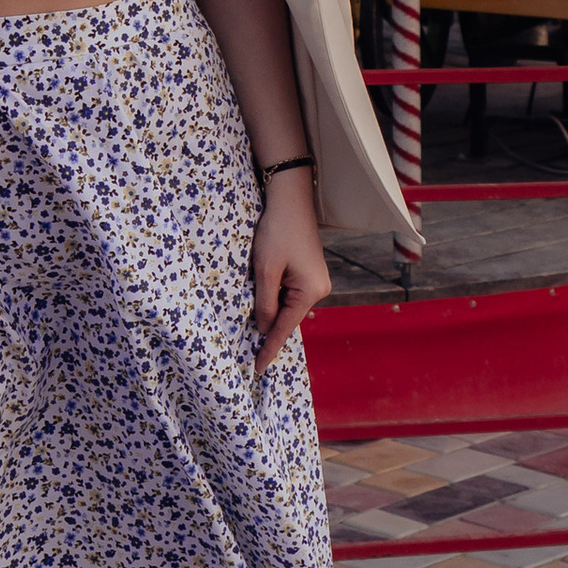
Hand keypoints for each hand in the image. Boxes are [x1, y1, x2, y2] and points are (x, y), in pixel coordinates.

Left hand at [252, 169, 329, 373]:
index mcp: (311, 291)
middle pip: (288, 318)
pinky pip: (289, 294)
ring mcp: (315, 280)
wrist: (290, 199)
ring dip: (270, 310)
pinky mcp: (308, 272)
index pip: (285, 328)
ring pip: (287, 305)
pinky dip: (274, 298)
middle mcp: (318, 289)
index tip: (258, 368)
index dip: (269, 348)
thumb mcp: (266, 270)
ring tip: (251, 317)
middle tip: (249, 348)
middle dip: (268, 328)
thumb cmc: (277, 232)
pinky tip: (262, 299)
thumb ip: (264, 302)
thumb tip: (262, 327)